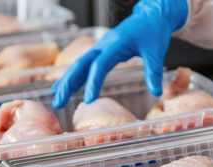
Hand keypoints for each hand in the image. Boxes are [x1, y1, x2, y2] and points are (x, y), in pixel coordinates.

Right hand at [50, 0, 187, 108]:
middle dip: (68, 83)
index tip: (89, 100)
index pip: (100, 65)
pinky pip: (83, 64)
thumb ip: (154, 73)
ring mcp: (99, 48)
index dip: (93, 83)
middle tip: (58, 102)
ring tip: (55, 98)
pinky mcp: (100, 51)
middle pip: (80, 64)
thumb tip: (156, 93)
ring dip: (66, 81)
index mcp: (116, 44)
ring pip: (78, 65)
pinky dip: (73, 76)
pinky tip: (64, 86)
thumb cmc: (153, 32)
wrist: (151, 17)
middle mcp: (103, 45)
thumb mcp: (156, 52)